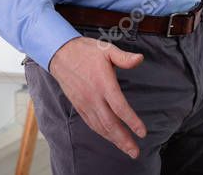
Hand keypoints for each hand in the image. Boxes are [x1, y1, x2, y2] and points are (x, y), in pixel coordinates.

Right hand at [48, 37, 146, 157]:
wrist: (60, 54)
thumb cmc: (86, 51)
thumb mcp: (107, 49)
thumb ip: (124, 57)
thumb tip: (140, 59)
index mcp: (103, 84)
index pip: (119, 107)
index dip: (131, 122)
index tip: (142, 132)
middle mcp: (93, 98)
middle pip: (110, 124)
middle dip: (123, 140)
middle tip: (135, 152)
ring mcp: (85, 104)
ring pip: (100, 127)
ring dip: (114, 140)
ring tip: (127, 149)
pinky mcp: (79, 106)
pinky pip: (92, 124)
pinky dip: (102, 133)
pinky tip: (111, 138)